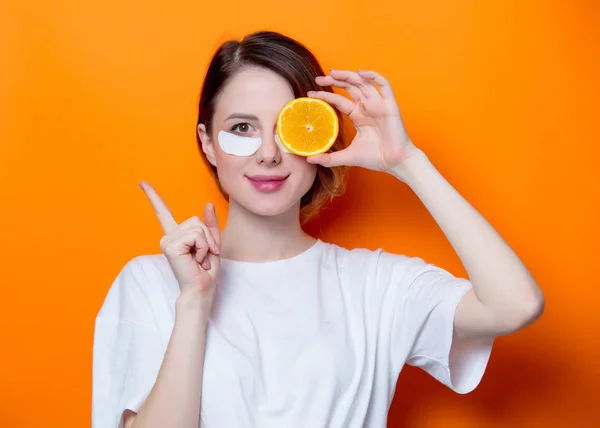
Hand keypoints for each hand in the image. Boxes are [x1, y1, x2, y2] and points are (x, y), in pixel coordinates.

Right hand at [139, 181, 220, 300]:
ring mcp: (167, 241)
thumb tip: (208, 204)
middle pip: (196, 220)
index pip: (163, 212)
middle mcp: (168, 236)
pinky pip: (196, 235)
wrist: (201, 289)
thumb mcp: (212, 244)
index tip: (142, 182)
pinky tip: (196, 259)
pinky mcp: (171, 246)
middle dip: (208, 237)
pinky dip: (203, 247)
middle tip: (204, 255)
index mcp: (175, 236)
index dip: (153, 196)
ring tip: (200, 259)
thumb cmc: (205, 271)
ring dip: (206, 244)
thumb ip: (210, 225)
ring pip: (197, 227)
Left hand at [306, 69, 419, 173]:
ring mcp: (379, 104)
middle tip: (318, 79)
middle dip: (334, 81)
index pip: (339, 100)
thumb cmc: (375, 158)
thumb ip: (329, 159)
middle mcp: (368, 107)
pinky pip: (384, 85)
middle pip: (349, 87)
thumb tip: (309, 159)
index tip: (310, 94)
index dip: (326, 95)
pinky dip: (374, 76)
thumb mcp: (347, 157)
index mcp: (359, 116)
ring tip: (332, 73)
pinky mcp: (390, 105)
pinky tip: (361, 72)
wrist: (395, 163)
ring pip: (363, 82)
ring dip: (348, 75)